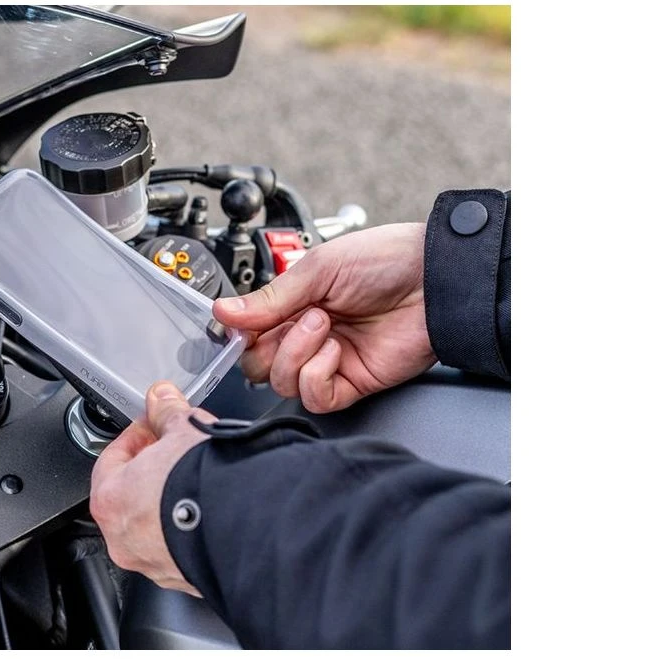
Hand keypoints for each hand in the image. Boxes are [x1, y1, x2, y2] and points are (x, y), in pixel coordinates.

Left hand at [89, 381, 212, 596]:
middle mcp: (124, 541)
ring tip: (199, 478)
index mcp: (110, 501)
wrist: (250, 529)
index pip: (111, 460)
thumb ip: (168, 412)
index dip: (136, 436)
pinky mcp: (186, 579)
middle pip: (131, 495)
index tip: (153, 426)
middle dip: (154, 469)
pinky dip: (190, 529)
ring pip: (154, 525)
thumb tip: (162, 398)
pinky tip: (212, 509)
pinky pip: (180, 547)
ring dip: (170, 501)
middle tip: (176, 450)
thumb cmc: (205, 484)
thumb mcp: (185, 431)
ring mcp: (155, 565)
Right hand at [213, 223, 435, 412]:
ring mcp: (328, 361)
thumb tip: (223, 311)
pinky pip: (314, 398)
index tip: (238, 324)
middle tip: (292, 320)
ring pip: (281, 383)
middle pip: (258, 364)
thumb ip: (268, 298)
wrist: (436, 279)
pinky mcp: (351, 382)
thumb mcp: (317, 270)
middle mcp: (307, 335)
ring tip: (323, 326)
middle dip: (266, 346)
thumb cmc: (386, 261)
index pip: (248, 333)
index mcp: (294, 304)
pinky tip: (333, 351)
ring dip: (295, 355)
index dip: (240, 333)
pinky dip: (314, 376)